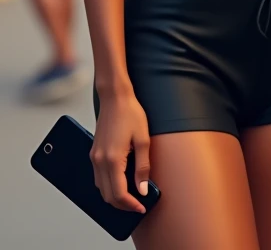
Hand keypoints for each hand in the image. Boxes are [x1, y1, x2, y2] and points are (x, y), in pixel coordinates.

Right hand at [91, 90, 149, 212]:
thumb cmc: (130, 114)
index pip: (119, 194)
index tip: (142, 207)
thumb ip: (143, 167)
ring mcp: (94, 157)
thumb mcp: (143, 140)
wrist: (115, 97)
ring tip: (131, 196)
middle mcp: (99, 161)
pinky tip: (120, 182)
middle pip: (107, 195)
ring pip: (100, 188)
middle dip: (122, 205)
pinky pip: (98, 177)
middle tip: (138, 205)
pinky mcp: (94, 153)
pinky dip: (108, 185)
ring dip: (114, 196)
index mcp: (112, 159)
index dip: (130, 205)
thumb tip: (143, 190)